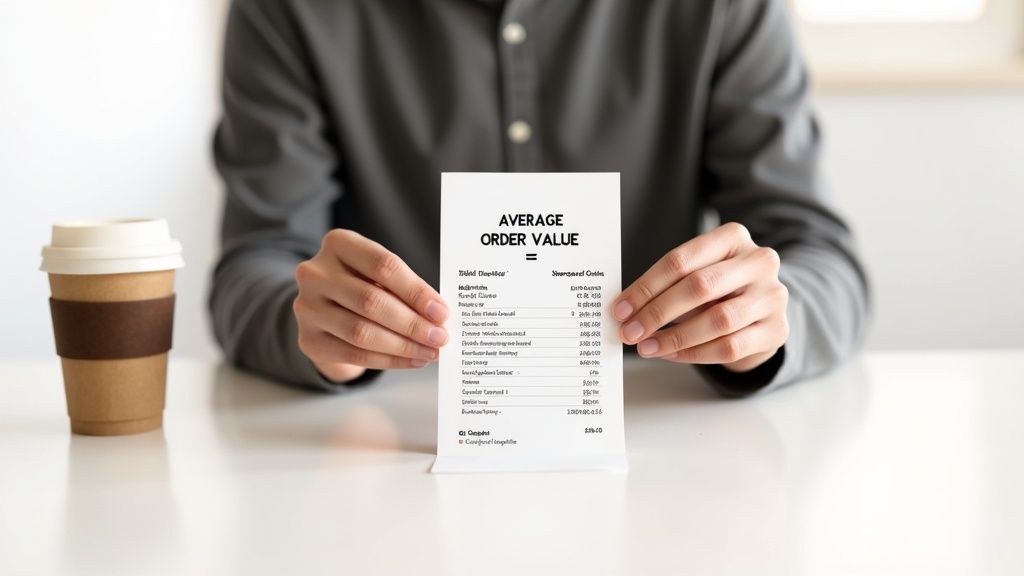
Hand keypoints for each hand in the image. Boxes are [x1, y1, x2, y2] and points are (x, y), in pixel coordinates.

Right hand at [293, 229, 448, 381]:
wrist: (326, 309)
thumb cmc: (362, 284)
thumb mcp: (379, 274)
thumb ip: (404, 287)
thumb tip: (438, 315)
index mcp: (338, 244)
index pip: (383, 266)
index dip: (415, 291)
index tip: (442, 312)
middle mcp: (315, 273)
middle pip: (371, 301)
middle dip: (412, 323)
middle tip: (440, 337)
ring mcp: (307, 307)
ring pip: (361, 332)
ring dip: (403, 346)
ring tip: (430, 352)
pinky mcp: (308, 340)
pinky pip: (354, 355)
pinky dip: (388, 360)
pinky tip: (411, 361)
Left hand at [613, 223, 788, 372]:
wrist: (761, 311)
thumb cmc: (719, 289)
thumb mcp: (697, 274)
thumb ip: (667, 285)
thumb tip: (624, 309)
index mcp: (733, 237)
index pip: (681, 260)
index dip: (646, 287)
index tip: (620, 309)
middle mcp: (759, 261)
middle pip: (699, 287)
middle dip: (657, 312)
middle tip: (630, 332)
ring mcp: (773, 296)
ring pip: (717, 321)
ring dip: (674, 337)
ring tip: (647, 347)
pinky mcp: (777, 329)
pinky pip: (730, 347)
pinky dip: (694, 354)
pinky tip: (671, 354)